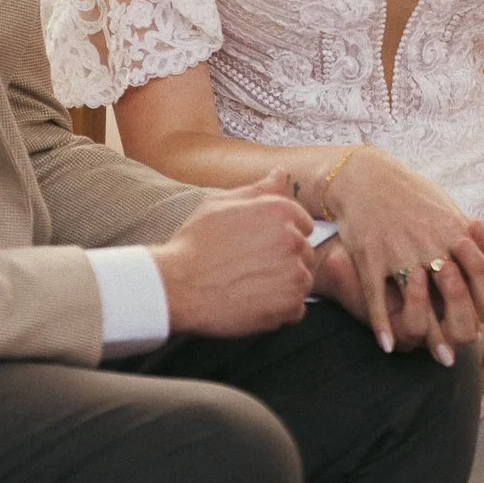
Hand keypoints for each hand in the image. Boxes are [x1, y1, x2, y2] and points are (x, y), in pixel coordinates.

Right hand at [152, 170, 314, 337]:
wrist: (178, 286)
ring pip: (302, 279)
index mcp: (279, 211)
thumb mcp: (220, 203)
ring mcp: (294, 275)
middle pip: (305, 251)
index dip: (281, 234)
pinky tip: (254, 302)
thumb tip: (281, 173)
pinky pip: (296, 308)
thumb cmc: (195, 243)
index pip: (304, 222)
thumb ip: (258, 189)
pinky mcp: (289, 306)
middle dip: (285, 259)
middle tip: (251, 266)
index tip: (260, 245)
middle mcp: (292, 240)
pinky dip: (280, 309)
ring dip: (284, 284)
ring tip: (250, 284)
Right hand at [326, 149, 483, 362]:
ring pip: (418, 303)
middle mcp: (432, 244)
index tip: (479, 328)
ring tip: (428, 353)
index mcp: (457, 234)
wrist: (367, 177)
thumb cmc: (416, 196)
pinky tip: (386, 345)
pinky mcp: (370, 255)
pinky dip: (381, 324)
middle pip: (456, 296)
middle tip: (454, 353)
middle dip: (457, 328)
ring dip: (425, 334)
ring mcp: (400, 251)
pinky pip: (377, 297)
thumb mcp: (456, 214)